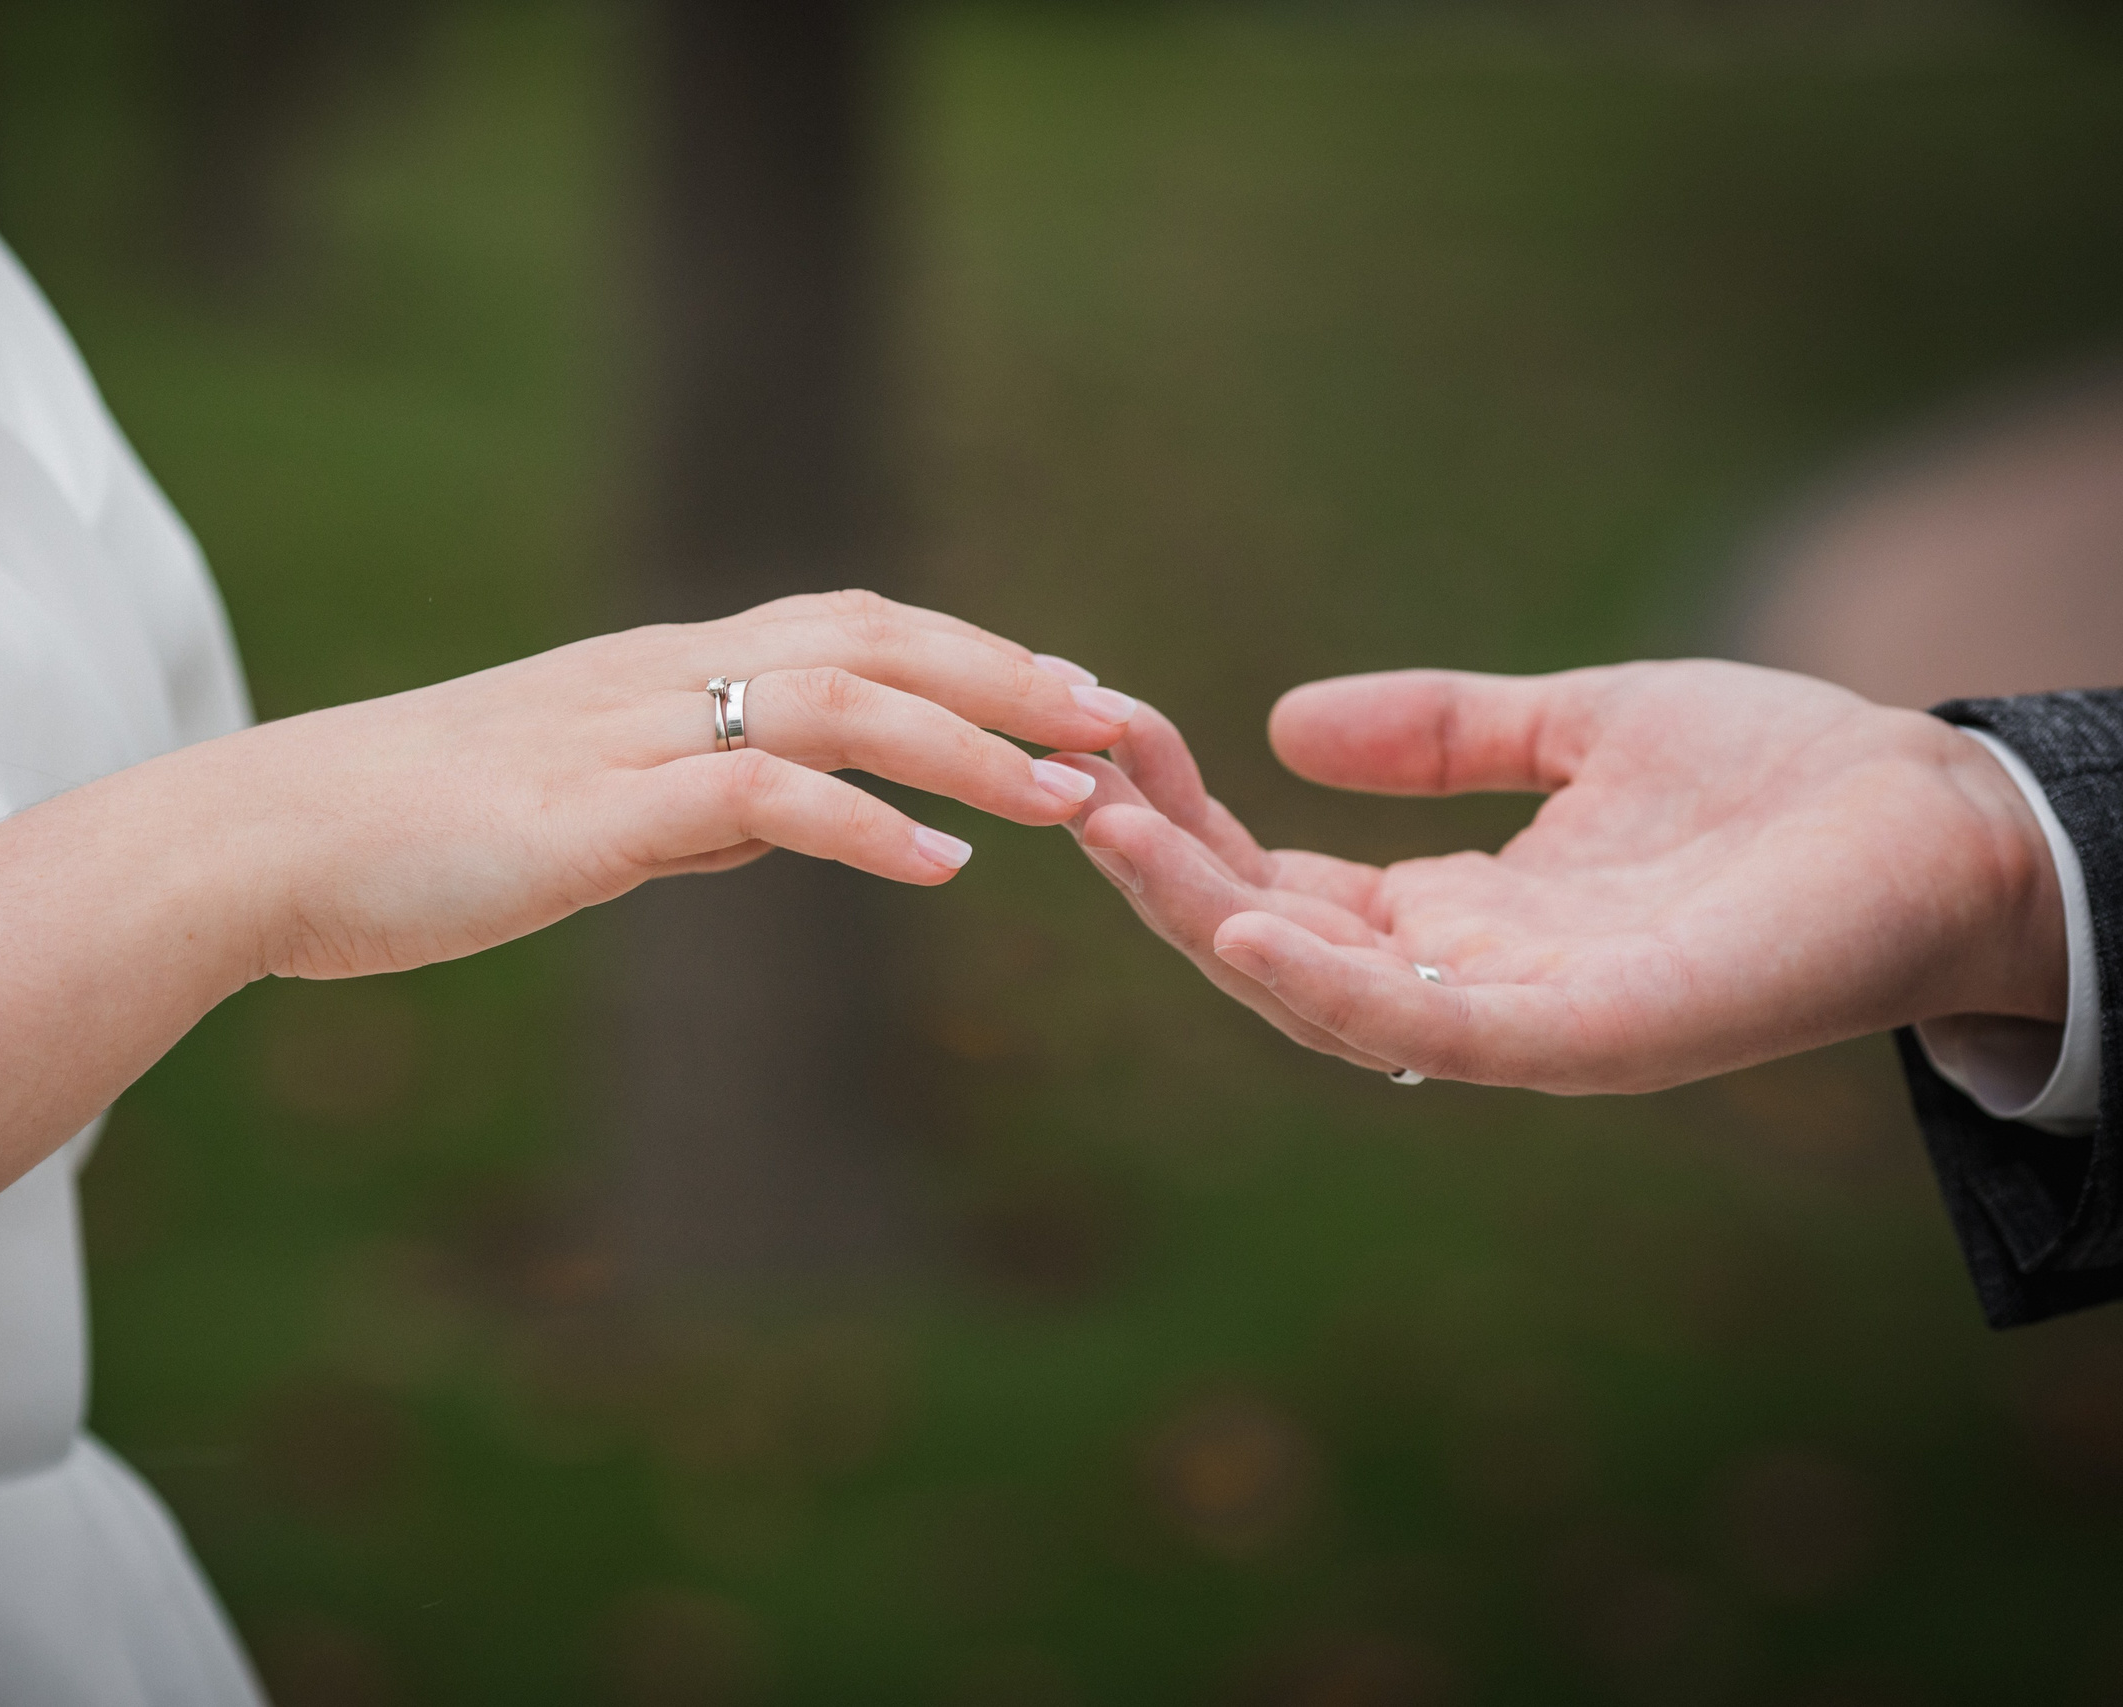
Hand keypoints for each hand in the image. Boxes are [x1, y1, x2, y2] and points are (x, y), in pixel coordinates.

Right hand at [211, 590, 1136, 979]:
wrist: (268, 840)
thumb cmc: (411, 835)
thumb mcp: (577, 808)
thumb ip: (691, 804)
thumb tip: (788, 827)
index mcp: (661, 672)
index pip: (847, 628)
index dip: (968, 655)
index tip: (1066, 694)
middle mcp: (661, 678)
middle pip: (871, 639)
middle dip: (1006, 678)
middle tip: (1120, 724)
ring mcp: (628, 736)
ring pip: (837, 702)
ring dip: (969, 748)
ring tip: (1072, 798)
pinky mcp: (593, 811)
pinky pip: (757, 796)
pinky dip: (863, 826)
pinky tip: (940, 869)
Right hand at [1053, 661, 2065, 1092]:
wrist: (1946, 821)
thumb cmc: (1783, 778)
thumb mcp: (1578, 724)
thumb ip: (1447, 731)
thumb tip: (1287, 724)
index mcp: (1460, 916)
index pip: (1282, 883)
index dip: (1191, 820)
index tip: (1118, 735)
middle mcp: (1468, 982)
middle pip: (1271, 943)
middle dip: (1166, 868)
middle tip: (1077, 780)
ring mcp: (1520, 1022)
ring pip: (1321, 995)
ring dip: (1208, 918)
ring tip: (1119, 834)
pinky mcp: (1587, 1039)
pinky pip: (1429, 1031)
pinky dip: (1327, 984)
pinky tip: (1244, 916)